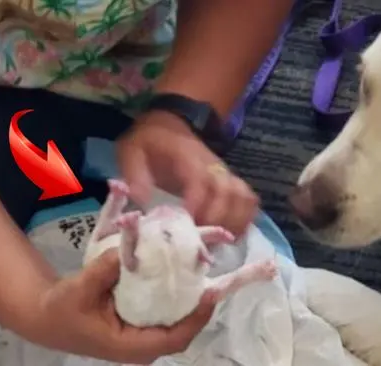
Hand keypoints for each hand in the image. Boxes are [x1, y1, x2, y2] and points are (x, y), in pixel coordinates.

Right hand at [31, 249, 215, 363]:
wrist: (46, 316)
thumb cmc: (62, 309)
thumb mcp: (79, 289)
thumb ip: (103, 270)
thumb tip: (128, 249)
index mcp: (130, 346)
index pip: (175, 338)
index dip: (196, 316)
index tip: (210, 291)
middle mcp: (142, 345)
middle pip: (184, 329)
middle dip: (200, 304)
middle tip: (214, 274)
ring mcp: (144, 336)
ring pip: (179, 320)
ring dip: (192, 297)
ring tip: (204, 268)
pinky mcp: (142, 323)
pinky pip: (168, 311)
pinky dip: (178, 293)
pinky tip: (184, 271)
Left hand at [116, 110, 258, 236]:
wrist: (170, 123)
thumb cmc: (150, 141)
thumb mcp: (131, 151)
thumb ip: (134, 176)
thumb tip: (141, 205)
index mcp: (187, 157)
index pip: (201, 180)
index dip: (198, 204)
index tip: (188, 224)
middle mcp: (213, 166)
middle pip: (228, 193)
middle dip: (217, 220)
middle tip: (201, 240)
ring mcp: (225, 174)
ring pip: (243, 198)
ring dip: (235, 222)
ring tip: (219, 242)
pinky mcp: (231, 182)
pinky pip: (249, 201)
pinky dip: (245, 219)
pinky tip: (233, 236)